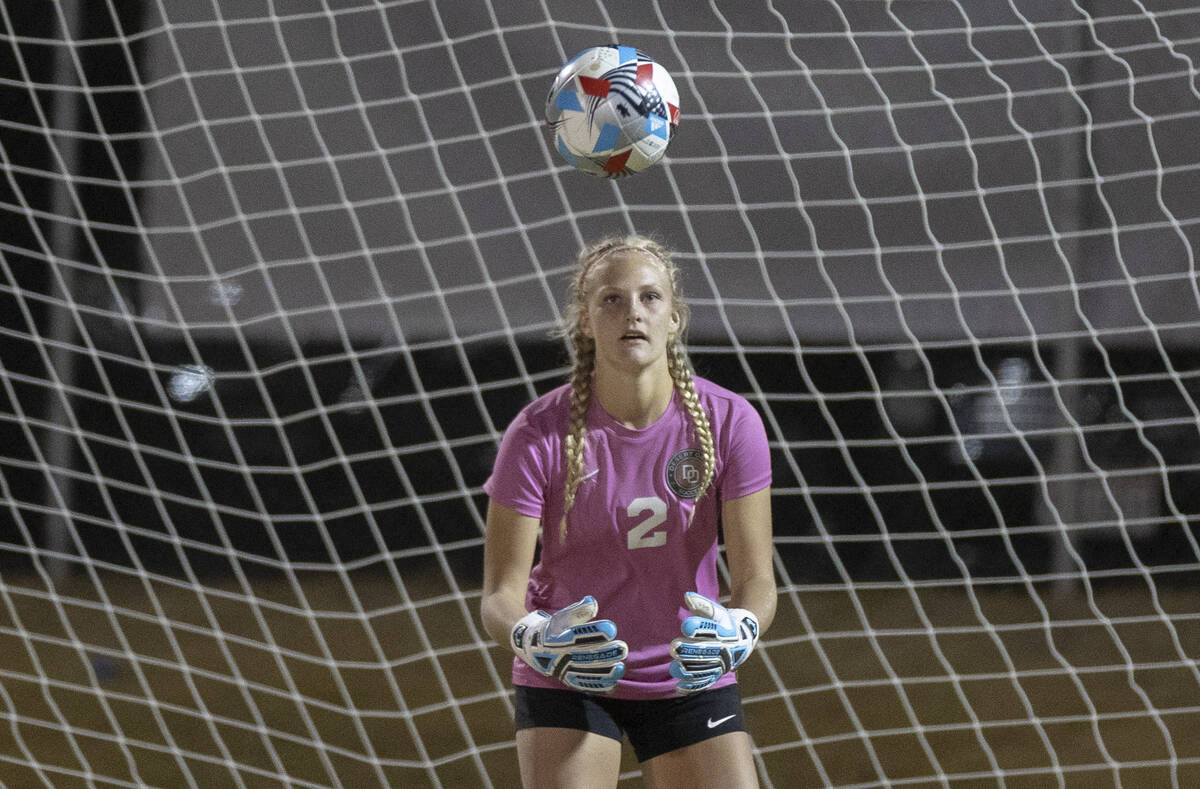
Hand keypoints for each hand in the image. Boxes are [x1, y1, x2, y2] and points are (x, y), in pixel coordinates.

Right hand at [510, 595, 626, 692]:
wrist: (530, 648)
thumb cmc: (550, 629)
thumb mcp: (560, 617)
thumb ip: (577, 610)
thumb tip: (592, 602)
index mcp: (559, 638)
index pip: (579, 635)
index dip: (595, 632)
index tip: (611, 629)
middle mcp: (561, 655)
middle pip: (586, 655)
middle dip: (606, 653)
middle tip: (623, 648)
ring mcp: (564, 669)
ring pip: (586, 672)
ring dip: (605, 671)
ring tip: (621, 666)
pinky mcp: (567, 679)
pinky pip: (583, 684)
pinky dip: (597, 685)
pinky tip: (613, 683)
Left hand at [669, 592, 759, 693]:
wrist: (743, 638)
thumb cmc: (724, 622)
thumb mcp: (716, 611)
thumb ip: (702, 605)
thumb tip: (687, 596)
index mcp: (723, 632)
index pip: (710, 630)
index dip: (699, 627)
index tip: (686, 625)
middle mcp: (723, 649)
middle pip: (705, 651)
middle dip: (689, 650)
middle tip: (674, 647)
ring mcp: (721, 664)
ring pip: (704, 669)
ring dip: (689, 670)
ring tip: (674, 668)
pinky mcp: (717, 674)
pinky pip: (705, 682)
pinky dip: (693, 686)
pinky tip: (679, 688)